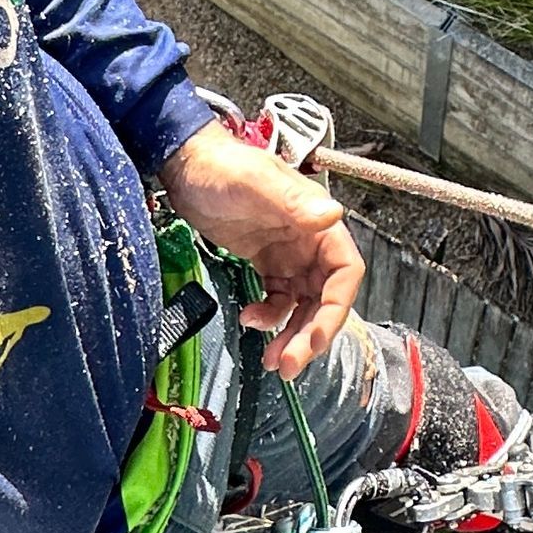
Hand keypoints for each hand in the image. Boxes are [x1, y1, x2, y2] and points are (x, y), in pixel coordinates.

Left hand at [159, 120, 362, 378]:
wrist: (186, 167)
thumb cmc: (223, 168)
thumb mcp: (255, 184)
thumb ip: (292, 202)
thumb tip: (332, 215)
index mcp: (317, 222)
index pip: (345, 272)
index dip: (336, 309)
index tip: (316, 337)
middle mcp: (310, 242)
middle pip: (325, 299)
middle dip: (311, 334)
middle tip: (289, 365)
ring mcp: (288, 256)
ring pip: (302, 307)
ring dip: (292, 335)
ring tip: (273, 362)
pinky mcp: (266, 264)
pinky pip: (278, 301)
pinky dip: (268, 318)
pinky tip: (248, 319)